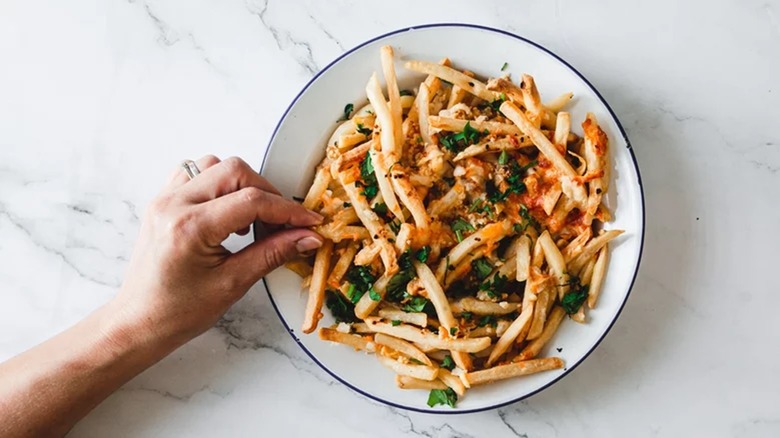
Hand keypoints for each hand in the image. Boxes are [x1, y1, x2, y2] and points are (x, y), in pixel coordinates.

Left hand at [114, 155, 323, 344]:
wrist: (138, 322)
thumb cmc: (179, 311)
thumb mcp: (233, 284)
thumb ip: (273, 253)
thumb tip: (307, 237)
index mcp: (190, 227)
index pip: (252, 201)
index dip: (288, 210)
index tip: (309, 222)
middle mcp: (174, 204)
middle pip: (234, 171)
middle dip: (267, 193)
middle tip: (282, 223)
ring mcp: (164, 199)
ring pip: (214, 165)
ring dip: (242, 185)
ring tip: (251, 219)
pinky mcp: (162, 201)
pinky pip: (194, 173)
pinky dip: (218, 185)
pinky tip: (227, 212)